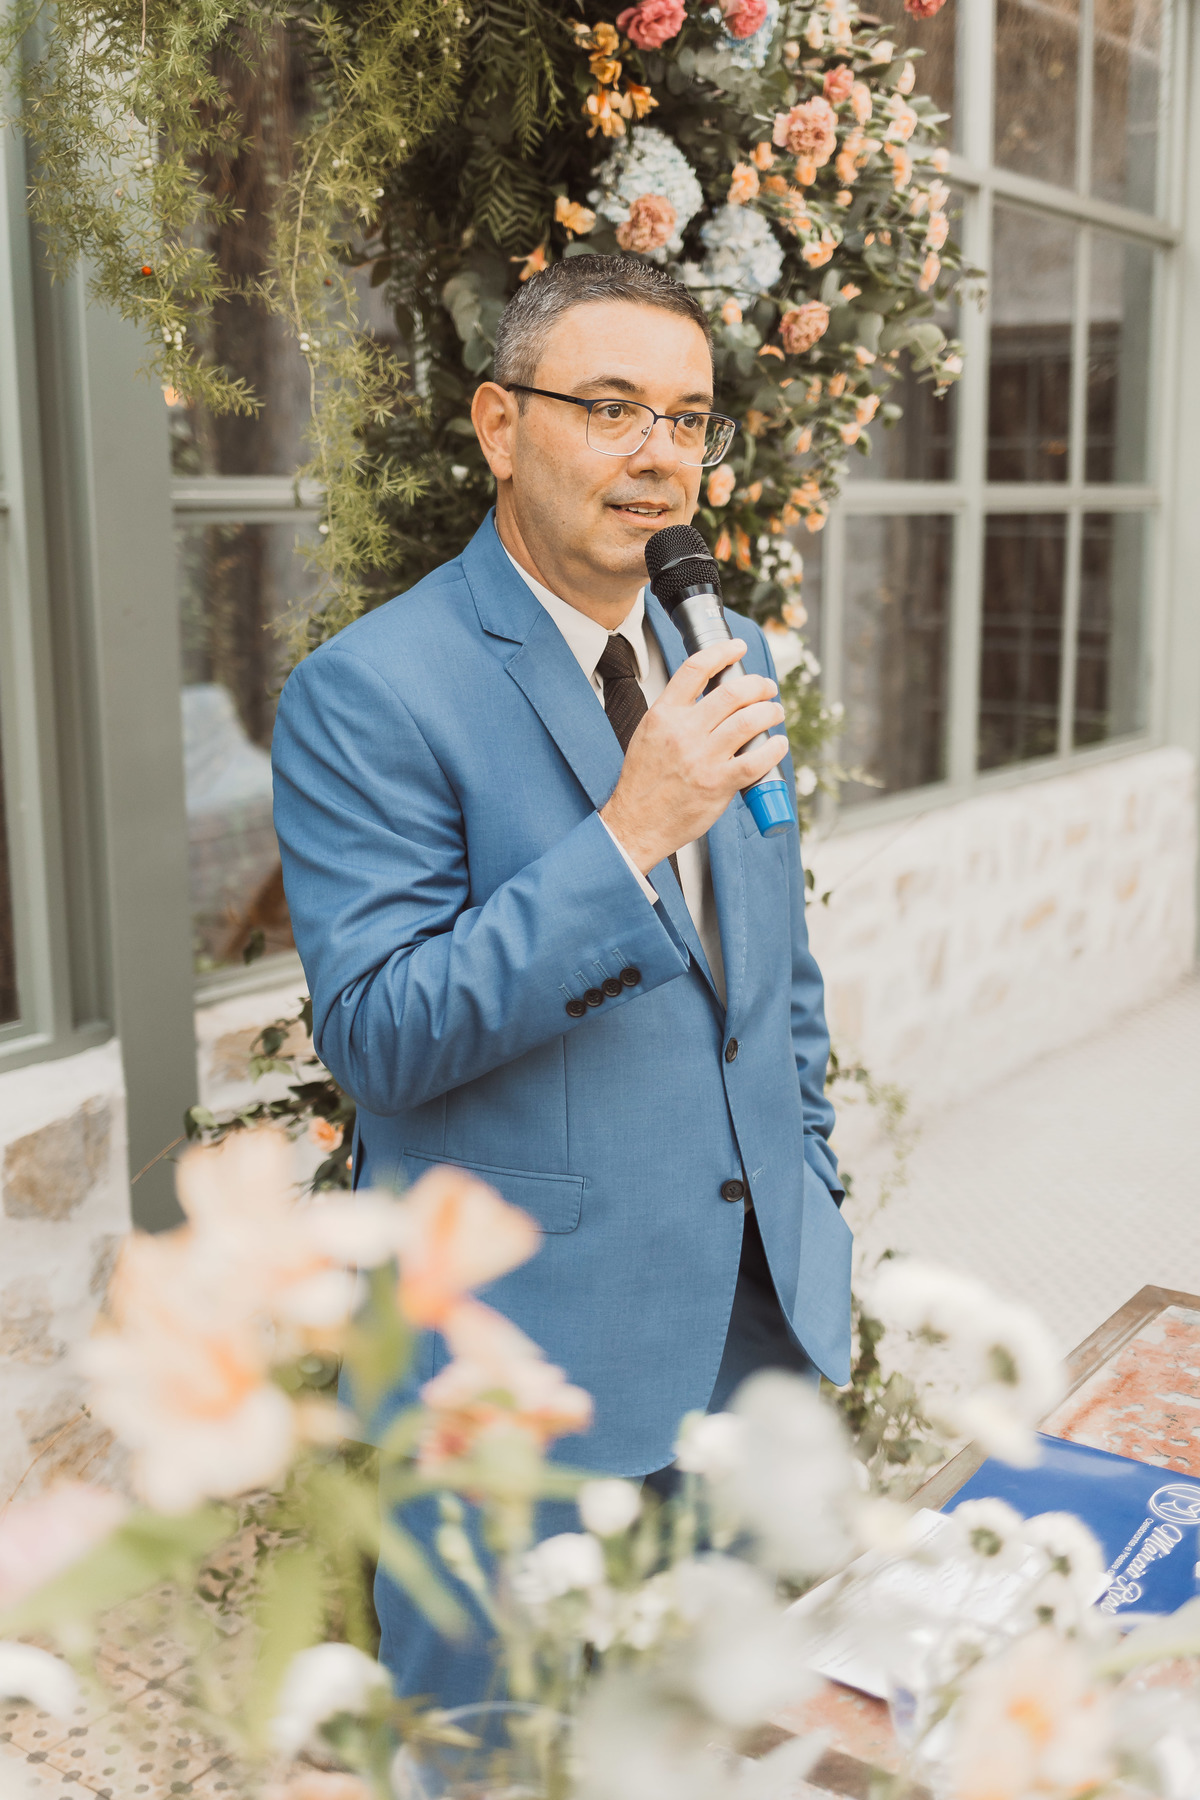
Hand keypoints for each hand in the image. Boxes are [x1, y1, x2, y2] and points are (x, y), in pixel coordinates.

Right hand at [600, 639, 787, 872]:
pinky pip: (757, 759)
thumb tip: (709, 699)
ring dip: (770, 712)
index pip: (696, 669)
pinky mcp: (718, 783)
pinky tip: (778, 744)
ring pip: (749, 721)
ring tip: (775, 712)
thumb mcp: (648, 736)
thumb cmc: (642, 783)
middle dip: (758, 685)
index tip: (739, 648)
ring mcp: (702, 758)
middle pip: (732, 692)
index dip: (723, 652)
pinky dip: (774, 748)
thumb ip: (675, 715)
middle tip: (766, 688)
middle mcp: (683, 732)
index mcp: (663, 715)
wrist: (635, 823)